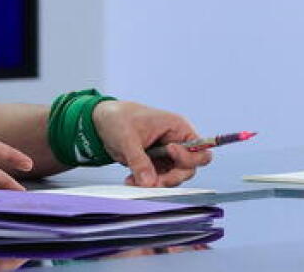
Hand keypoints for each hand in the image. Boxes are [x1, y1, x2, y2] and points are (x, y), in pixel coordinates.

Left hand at [91, 100, 211, 186]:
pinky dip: (146, 184)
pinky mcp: (156, 165)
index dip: (189, 157)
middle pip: (189, 169)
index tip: (169, 151)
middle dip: (171, 178)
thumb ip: (139, 161)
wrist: (103, 122)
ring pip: (174, 178)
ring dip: (156, 183)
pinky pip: (158, 180)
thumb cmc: (119, 119)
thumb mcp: (127, 138)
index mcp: (178, 128)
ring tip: (133, 180)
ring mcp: (167, 156)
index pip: (200, 150)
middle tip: (152, 181)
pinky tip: (131, 180)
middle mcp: (177, 143)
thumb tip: (149, 183)